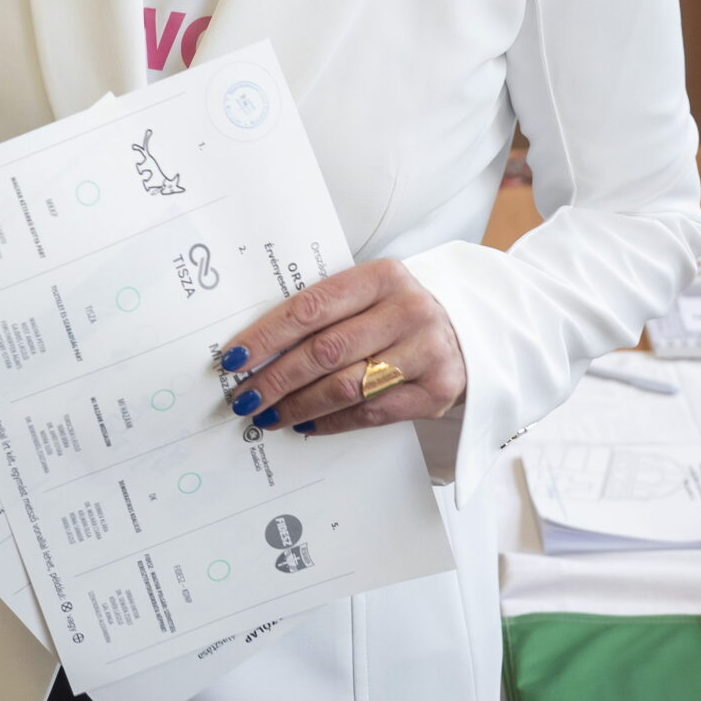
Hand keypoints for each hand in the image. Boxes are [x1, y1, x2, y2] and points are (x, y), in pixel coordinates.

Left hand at [218, 258, 465, 436]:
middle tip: (244, 397)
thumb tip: (256, 349)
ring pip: (346, 386)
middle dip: (275, 379)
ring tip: (267, 415)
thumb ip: (325, 311)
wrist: (466, 331)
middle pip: (325, 351)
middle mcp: (407, 310)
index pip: (311, 307)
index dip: (267, 336)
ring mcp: (426, 351)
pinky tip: (305, 423)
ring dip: (298, 404)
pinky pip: (370, 413)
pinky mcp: (435, 390)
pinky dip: (331, 421)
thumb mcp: (369, 295)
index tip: (234, 358)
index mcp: (382, 277)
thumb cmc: (398, 312)